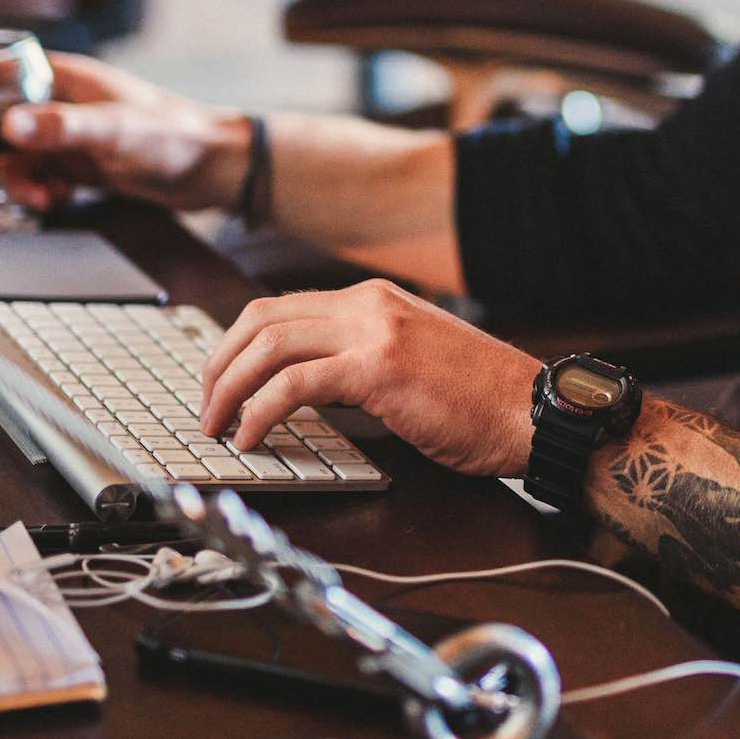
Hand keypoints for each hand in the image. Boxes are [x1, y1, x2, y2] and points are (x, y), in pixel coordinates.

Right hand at [0, 53, 246, 213]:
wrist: (213, 168)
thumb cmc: (173, 135)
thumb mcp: (113, 131)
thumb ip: (62, 128)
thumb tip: (9, 126)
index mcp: (60, 77)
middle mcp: (58, 100)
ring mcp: (67, 132)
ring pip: (13, 155)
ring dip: (13, 180)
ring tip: (39, 198)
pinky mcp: (79, 161)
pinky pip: (38, 176)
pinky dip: (37, 192)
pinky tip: (56, 201)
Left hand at [199, 279, 539, 476]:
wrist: (533, 411)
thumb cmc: (482, 402)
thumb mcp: (414, 363)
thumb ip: (362, 360)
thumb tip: (306, 388)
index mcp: (374, 301)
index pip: (281, 309)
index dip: (237, 348)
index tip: (221, 385)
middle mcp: (368, 305)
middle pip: (261, 320)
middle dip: (219, 366)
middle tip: (207, 409)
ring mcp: (373, 331)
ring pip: (268, 346)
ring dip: (229, 389)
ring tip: (218, 427)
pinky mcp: (378, 368)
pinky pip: (293, 385)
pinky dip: (259, 411)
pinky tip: (252, 437)